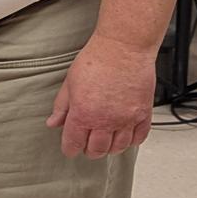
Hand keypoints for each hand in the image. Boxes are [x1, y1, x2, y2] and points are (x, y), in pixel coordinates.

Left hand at [47, 33, 155, 157]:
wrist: (123, 47)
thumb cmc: (97, 60)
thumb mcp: (70, 83)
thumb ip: (62, 107)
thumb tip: (53, 122)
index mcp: (83, 115)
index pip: (74, 144)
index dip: (70, 149)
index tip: (71, 148)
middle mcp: (105, 121)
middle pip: (96, 150)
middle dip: (89, 150)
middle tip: (88, 145)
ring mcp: (126, 119)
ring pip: (118, 147)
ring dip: (110, 148)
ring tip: (106, 141)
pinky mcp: (143, 113)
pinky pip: (139, 137)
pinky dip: (132, 141)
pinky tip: (126, 136)